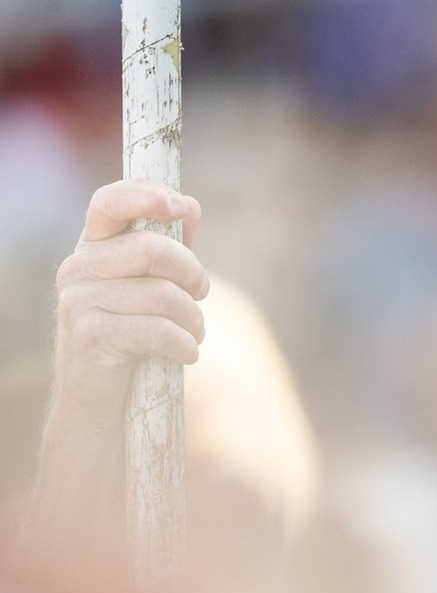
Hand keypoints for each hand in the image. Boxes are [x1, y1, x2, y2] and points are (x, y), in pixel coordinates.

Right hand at [53, 179, 208, 423]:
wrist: (102, 397)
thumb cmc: (134, 333)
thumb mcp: (151, 285)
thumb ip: (169, 246)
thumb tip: (188, 205)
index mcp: (92, 246)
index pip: (110, 202)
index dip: (146, 196)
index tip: (181, 206)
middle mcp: (78, 267)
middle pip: (154, 249)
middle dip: (194, 275)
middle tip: (201, 294)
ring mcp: (78, 300)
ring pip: (163, 295)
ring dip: (194, 320)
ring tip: (194, 333)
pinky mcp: (90, 335)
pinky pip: (158, 331)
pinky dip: (185, 345)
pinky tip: (187, 354)